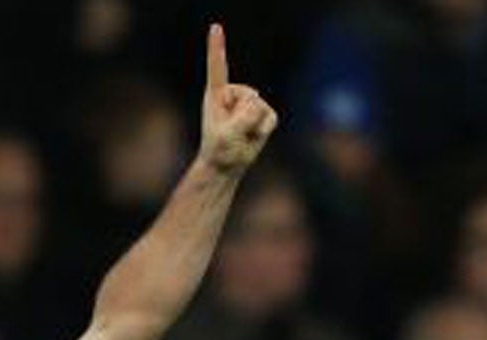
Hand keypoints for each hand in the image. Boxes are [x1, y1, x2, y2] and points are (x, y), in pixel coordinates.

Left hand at [197, 25, 276, 177]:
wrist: (227, 165)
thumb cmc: (220, 150)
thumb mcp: (228, 135)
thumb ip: (243, 117)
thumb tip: (258, 103)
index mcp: (215, 94)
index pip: (218, 66)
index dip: (217, 47)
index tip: (215, 27)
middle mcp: (233, 93)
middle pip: (250, 97)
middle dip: (245, 118)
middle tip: (233, 133)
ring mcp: (249, 101)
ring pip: (260, 107)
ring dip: (253, 126)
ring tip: (241, 135)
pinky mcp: (263, 112)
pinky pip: (270, 117)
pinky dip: (263, 130)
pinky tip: (253, 135)